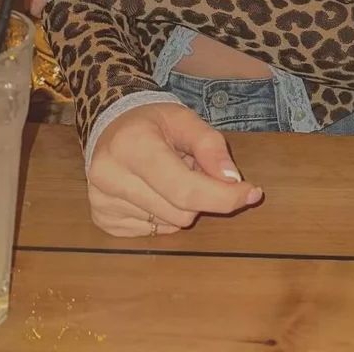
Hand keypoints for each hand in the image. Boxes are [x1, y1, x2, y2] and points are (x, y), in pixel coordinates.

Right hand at [87, 102, 262, 237]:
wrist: (111, 126)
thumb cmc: (153, 122)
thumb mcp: (185, 120)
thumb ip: (210, 146)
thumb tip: (232, 180)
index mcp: (133, 145)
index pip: (185, 189)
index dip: (223, 196)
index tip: (252, 193)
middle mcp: (110, 176)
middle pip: (180, 211)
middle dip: (201, 195)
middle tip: (195, 169)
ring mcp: (102, 202)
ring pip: (169, 225)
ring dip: (181, 205)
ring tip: (169, 176)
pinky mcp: (102, 220)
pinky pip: (153, 233)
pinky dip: (163, 215)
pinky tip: (153, 190)